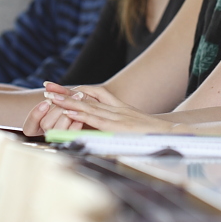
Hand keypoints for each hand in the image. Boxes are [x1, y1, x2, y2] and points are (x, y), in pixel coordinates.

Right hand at [23, 82, 86, 135]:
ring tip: (76, 101)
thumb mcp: (65, 99)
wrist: (92, 117)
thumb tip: (47, 84)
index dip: (35, 114)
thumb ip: (55, 92)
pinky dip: (75, 124)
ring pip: (57, 130)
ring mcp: (59, 139)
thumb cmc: (75, 106)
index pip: (28, 127)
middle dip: (56, 110)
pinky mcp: (72, 141)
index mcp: (39, 127)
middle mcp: (48, 134)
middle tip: (64, 98)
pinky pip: (72, 135)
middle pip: (45, 125)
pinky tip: (81, 115)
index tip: (46, 102)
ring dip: (66, 115)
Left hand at [43, 85, 172, 133]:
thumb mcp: (134, 128)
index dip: (75, 91)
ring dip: (68, 101)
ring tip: (51, 97)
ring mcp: (117, 116)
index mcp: (119, 108)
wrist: (174, 134)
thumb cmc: (155, 135)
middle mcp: (116, 109)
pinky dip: (82, 115)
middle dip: (64, 92)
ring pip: (88, 106)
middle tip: (46, 86)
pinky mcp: (119, 127)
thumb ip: (119, 127)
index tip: (58, 88)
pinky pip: (97, 119)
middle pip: (86, 97)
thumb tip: (102, 131)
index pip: (93, 94)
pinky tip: (70, 112)